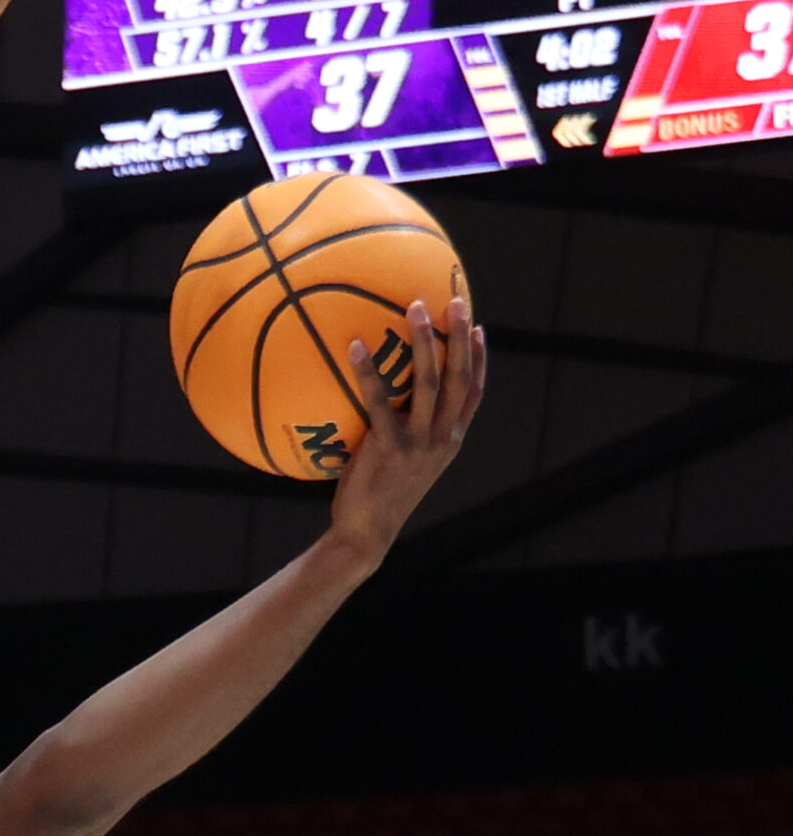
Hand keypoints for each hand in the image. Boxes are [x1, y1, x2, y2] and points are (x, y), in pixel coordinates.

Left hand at [328, 297, 485, 557]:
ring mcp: (420, 443)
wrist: (367, 534)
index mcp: (450, 440)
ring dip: (425, 342)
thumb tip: (384, 396)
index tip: (479, 328)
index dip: (479, 360)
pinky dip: (369, 371)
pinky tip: (356, 346)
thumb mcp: (401, 460)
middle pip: (459, 378)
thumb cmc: (377, 494)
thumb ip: (403, 430)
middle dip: (460, 337)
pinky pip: (380, 401)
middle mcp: (443, 438)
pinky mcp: (391, 448)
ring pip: (430, 383)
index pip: (473, 393)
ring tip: (414, 308)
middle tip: (454, 301)